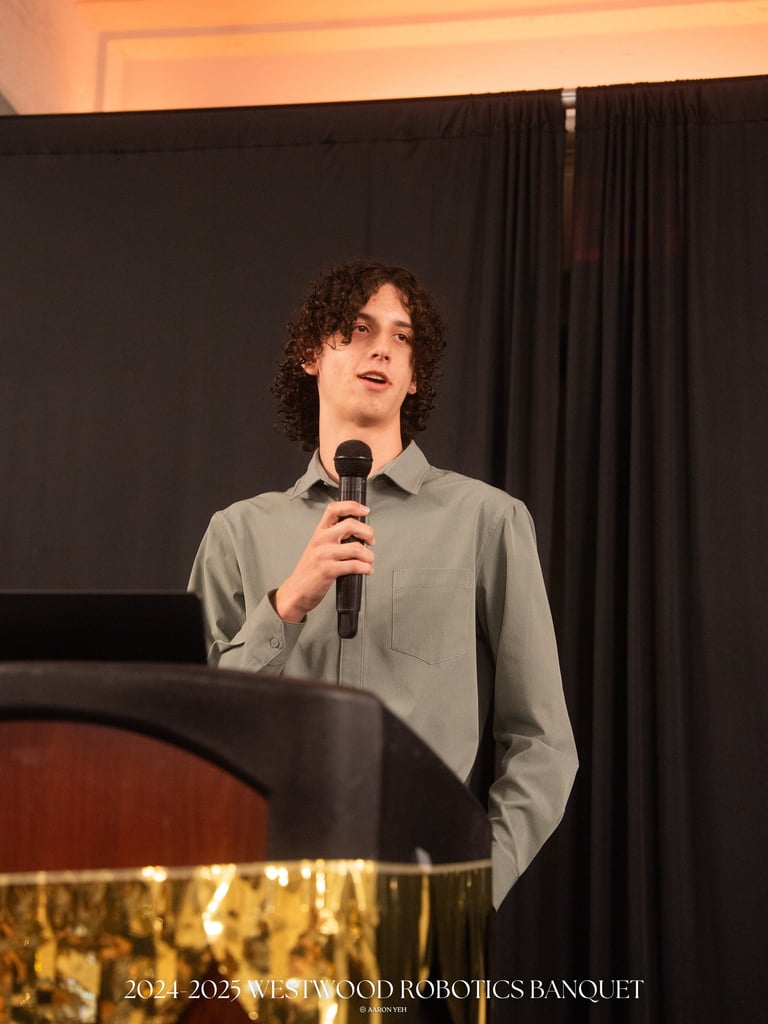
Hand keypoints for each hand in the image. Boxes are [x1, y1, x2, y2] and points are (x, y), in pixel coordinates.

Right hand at [273, 501, 373, 622]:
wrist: (296, 591)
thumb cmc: (309, 571)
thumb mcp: (318, 548)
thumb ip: (334, 537)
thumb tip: (359, 533)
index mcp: (319, 532)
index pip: (334, 509)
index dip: (352, 506)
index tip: (365, 510)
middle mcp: (321, 540)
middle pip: (350, 525)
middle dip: (368, 533)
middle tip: (371, 541)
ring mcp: (324, 554)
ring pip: (356, 547)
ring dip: (369, 555)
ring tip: (369, 561)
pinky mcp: (328, 570)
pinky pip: (354, 565)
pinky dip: (366, 568)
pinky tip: (366, 570)